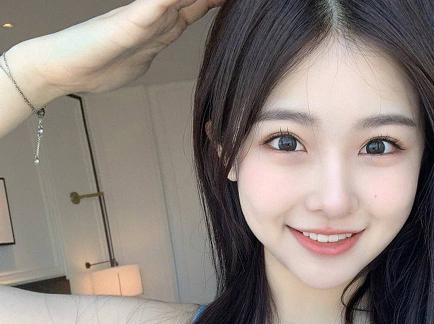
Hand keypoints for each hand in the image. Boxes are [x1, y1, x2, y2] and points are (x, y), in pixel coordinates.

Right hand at [22, 0, 224, 94]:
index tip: (235, 3)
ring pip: (178, 0)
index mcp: (158, 32)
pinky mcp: (126, 25)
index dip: (215, 4)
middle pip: (193, 2)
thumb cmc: (94, 67)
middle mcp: (154, 22)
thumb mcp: (135, 63)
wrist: (61, 68)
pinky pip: (155, 7)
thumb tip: (155, 54)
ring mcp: (142, 21)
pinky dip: (170, 1)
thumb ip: (149, 52)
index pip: (194, 11)